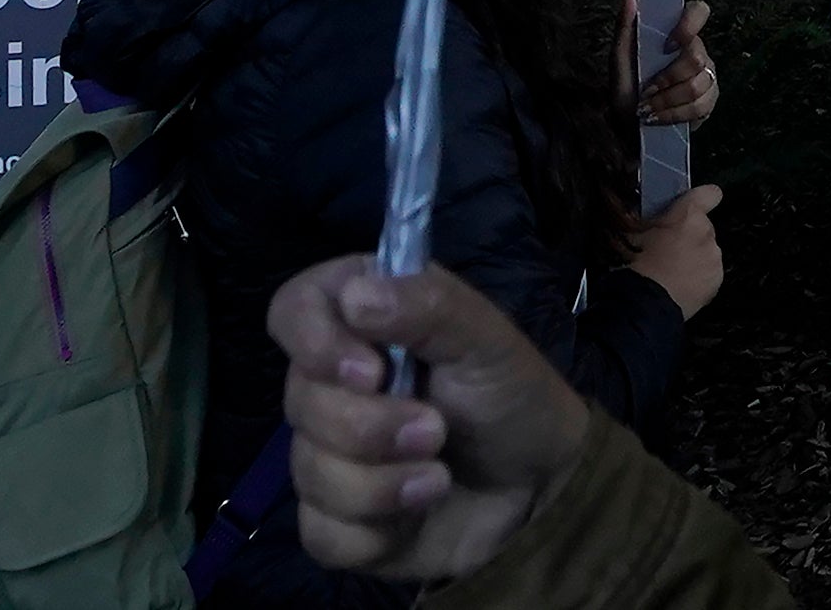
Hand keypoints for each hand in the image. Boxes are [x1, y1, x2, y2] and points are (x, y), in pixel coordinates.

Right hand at [273, 257, 593, 583]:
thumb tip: (354, 296)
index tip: (369, 371)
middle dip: (372, 427)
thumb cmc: (512, 394)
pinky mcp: (335, 520)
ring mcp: (328, 454)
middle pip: (300, 402)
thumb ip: (429, 306)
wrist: (537, 487)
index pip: (293, 310)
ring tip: (439, 478)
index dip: (314, 341)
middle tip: (436, 430)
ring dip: (381, 485)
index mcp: (361, 324)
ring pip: (309, 473)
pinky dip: (373, 533)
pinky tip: (414, 517)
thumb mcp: (487, 339)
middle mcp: (333, 386)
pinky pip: (321, 532)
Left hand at [623, 0, 716, 129]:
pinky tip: (659, 118)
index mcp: (676, 35)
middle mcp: (697, 51)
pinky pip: (701, 106)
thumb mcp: (619, 60)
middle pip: (696, 56)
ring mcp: (707, 76)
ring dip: (667, 100)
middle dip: (667, 78)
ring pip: (699, 84)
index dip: (688, 25)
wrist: (630, 130)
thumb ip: (625, 26)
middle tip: (647, 91)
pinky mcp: (710, 101)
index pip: (699, 11)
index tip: (667, 44)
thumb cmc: (626, 91)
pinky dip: (675, 114)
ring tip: (648, 109)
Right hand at [632, 182, 725, 319]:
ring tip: (673, 271)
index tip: (698, 203)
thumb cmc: (636, 264)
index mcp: (688, 215)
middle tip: (669, 249)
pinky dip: (699, 276)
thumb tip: (653, 220)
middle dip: (690, 235)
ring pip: (707, 251)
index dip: (704, 198)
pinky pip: (709, 272)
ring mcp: (713, 258)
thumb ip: (654, 221)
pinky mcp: (716, 280)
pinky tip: (680, 285)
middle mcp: (706, 233)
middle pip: (703, 227)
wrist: (646, 303)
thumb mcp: (636, 233)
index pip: (709, 194)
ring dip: (695, 256)